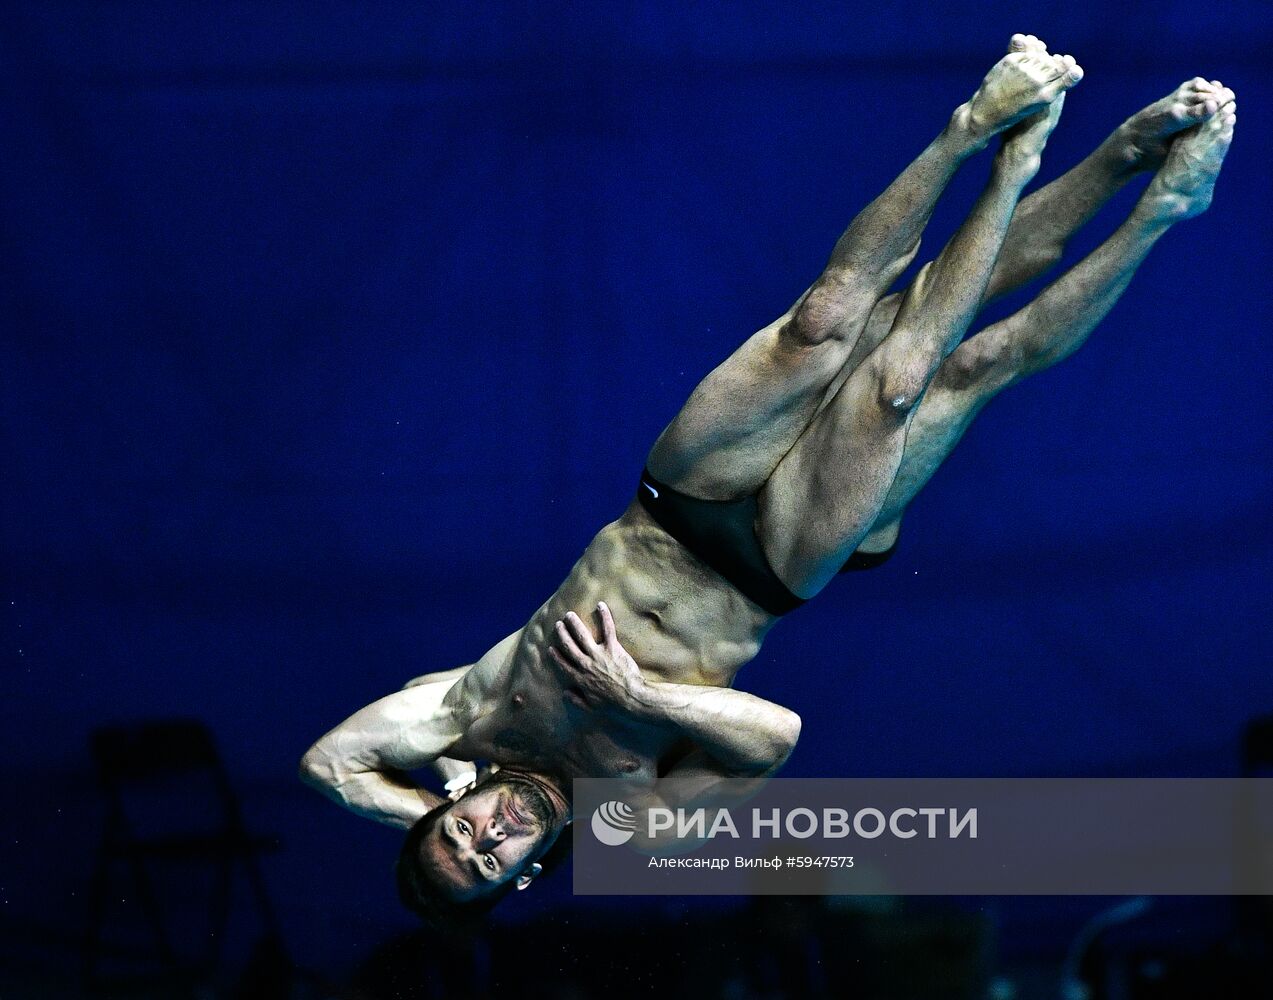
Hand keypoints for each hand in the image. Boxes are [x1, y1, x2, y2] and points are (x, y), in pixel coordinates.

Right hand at [548, 602, 650, 716]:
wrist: (631, 698)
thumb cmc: (613, 705)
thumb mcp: (592, 707)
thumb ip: (577, 700)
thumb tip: (566, 693)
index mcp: (580, 678)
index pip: (563, 664)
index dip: (556, 656)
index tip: (551, 648)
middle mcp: (585, 664)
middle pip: (569, 646)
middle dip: (562, 634)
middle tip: (558, 625)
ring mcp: (598, 654)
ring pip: (582, 635)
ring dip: (574, 623)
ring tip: (569, 615)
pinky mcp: (612, 648)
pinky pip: (607, 629)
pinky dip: (605, 616)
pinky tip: (601, 605)